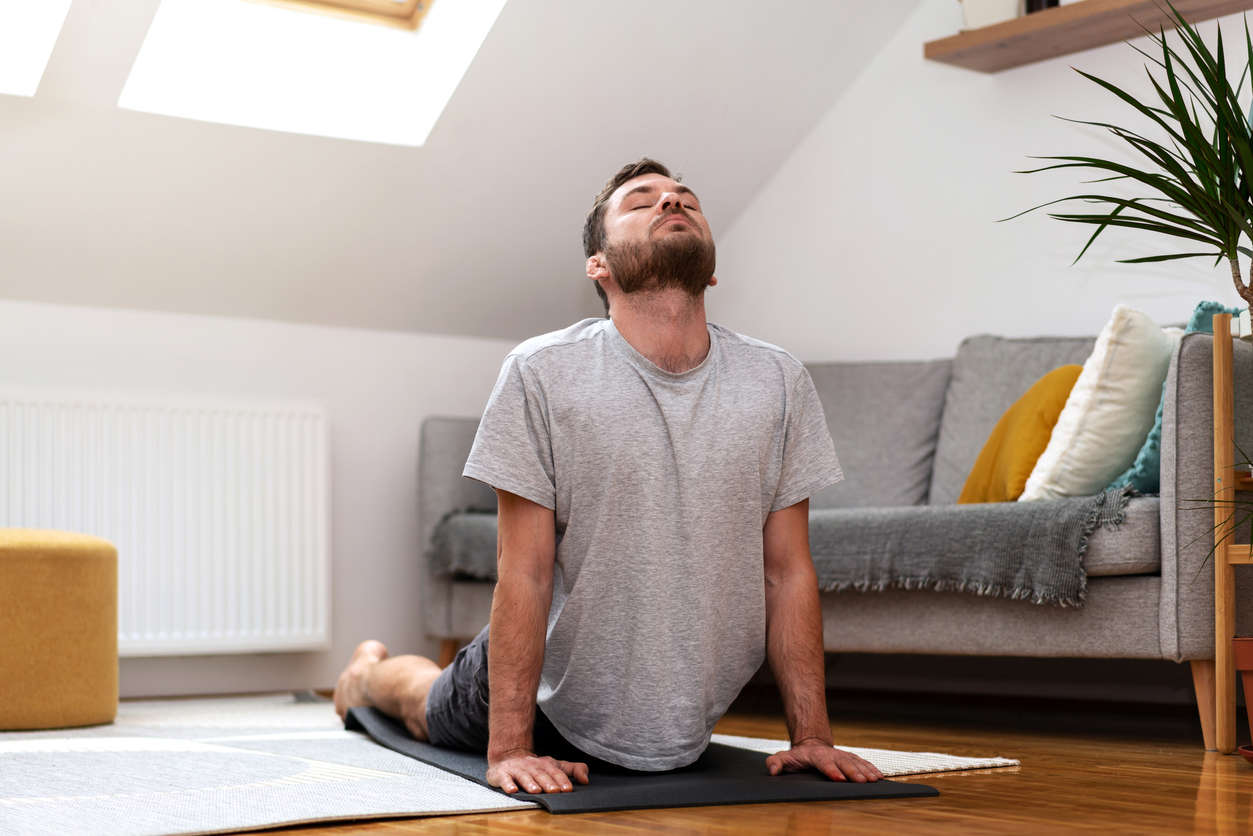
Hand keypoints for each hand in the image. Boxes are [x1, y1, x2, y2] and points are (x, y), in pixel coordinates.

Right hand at [486, 748, 589, 793]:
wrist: (508, 756)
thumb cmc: (535, 767)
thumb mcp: (555, 766)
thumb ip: (573, 770)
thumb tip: (586, 780)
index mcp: (545, 764)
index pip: (556, 772)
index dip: (562, 780)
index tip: (568, 789)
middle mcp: (532, 766)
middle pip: (541, 775)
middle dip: (548, 783)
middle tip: (555, 791)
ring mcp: (517, 769)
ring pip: (524, 777)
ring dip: (530, 784)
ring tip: (536, 791)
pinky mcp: (502, 774)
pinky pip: (505, 779)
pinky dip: (508, 784)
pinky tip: (512, 790)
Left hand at [765, 739, 883, 782]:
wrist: (811, 743)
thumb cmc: (797, 756)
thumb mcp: (784, 758)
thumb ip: (776, 763)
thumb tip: (772, 770)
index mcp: (815, 755)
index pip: (823, 763)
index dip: (831, 770)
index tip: (838, 778)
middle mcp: (831, 754)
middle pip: (843, 762)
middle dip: (853, 772)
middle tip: (862, 781)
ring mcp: (841, 755)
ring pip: (855, 762)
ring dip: (865, 770)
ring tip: (874, 779)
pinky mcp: (849, 758)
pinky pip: (862, 762)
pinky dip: (871, 768)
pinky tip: (878, 776)